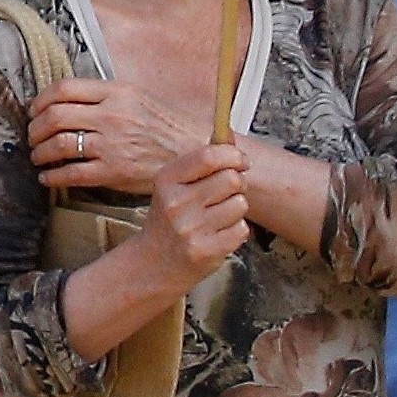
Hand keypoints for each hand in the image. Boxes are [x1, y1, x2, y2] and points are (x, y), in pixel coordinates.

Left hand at [29, 78, 206, 194]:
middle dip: (36, 128)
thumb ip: (106, 96)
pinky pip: (71, 173)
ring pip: (59, 145)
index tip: (35, 111)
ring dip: (40, 152)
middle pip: (55, 116)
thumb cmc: (166, 126)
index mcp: (117, 93)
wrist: (196, 155)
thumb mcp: (139, 97)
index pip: (64, 89)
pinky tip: (47, 178)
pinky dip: (52, 176)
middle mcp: (112, 116)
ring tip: (38, 156)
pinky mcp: (114, 172)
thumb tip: (68, 99)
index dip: (41, 100)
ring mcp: (112, 145)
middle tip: (32, 136)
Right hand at [137, 144, 251, 291]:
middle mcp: (177, 203)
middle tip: (227, 192)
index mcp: (167, 180)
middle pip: (231, 179)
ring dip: (235, 208)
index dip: (233, 155)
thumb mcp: (174, 185)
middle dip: (236, 183)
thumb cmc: (169, 218)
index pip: (209, 157)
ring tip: (218, 216)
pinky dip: (235, 230)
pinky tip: (218, 233)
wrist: (154, 262)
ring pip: (240, 204)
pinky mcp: (207, 251)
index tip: (240, 161)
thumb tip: (228, 134)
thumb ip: (202, 162)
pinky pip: (241, 229)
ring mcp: (192, 229)